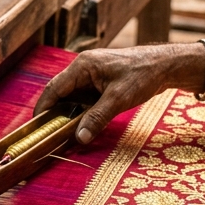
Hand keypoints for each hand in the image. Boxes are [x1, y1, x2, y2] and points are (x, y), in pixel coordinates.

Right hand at [34, 45, 204, 145]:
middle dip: (55, 113)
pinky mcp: (101, 82)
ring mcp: (92, 75)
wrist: (166, 66)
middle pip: (60, 93)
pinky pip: (85, 98)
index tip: (37, 126)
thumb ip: (96, 118)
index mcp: (82, 66)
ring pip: (73, 97)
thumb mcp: (118, 99)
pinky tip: (84, 125)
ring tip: (65, 133)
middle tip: (50, 134)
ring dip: (70, 114)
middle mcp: (83, 68)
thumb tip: (79, 138)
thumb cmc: (143, 74)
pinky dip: (82, 112)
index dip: (43, 108)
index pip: (53, 88)